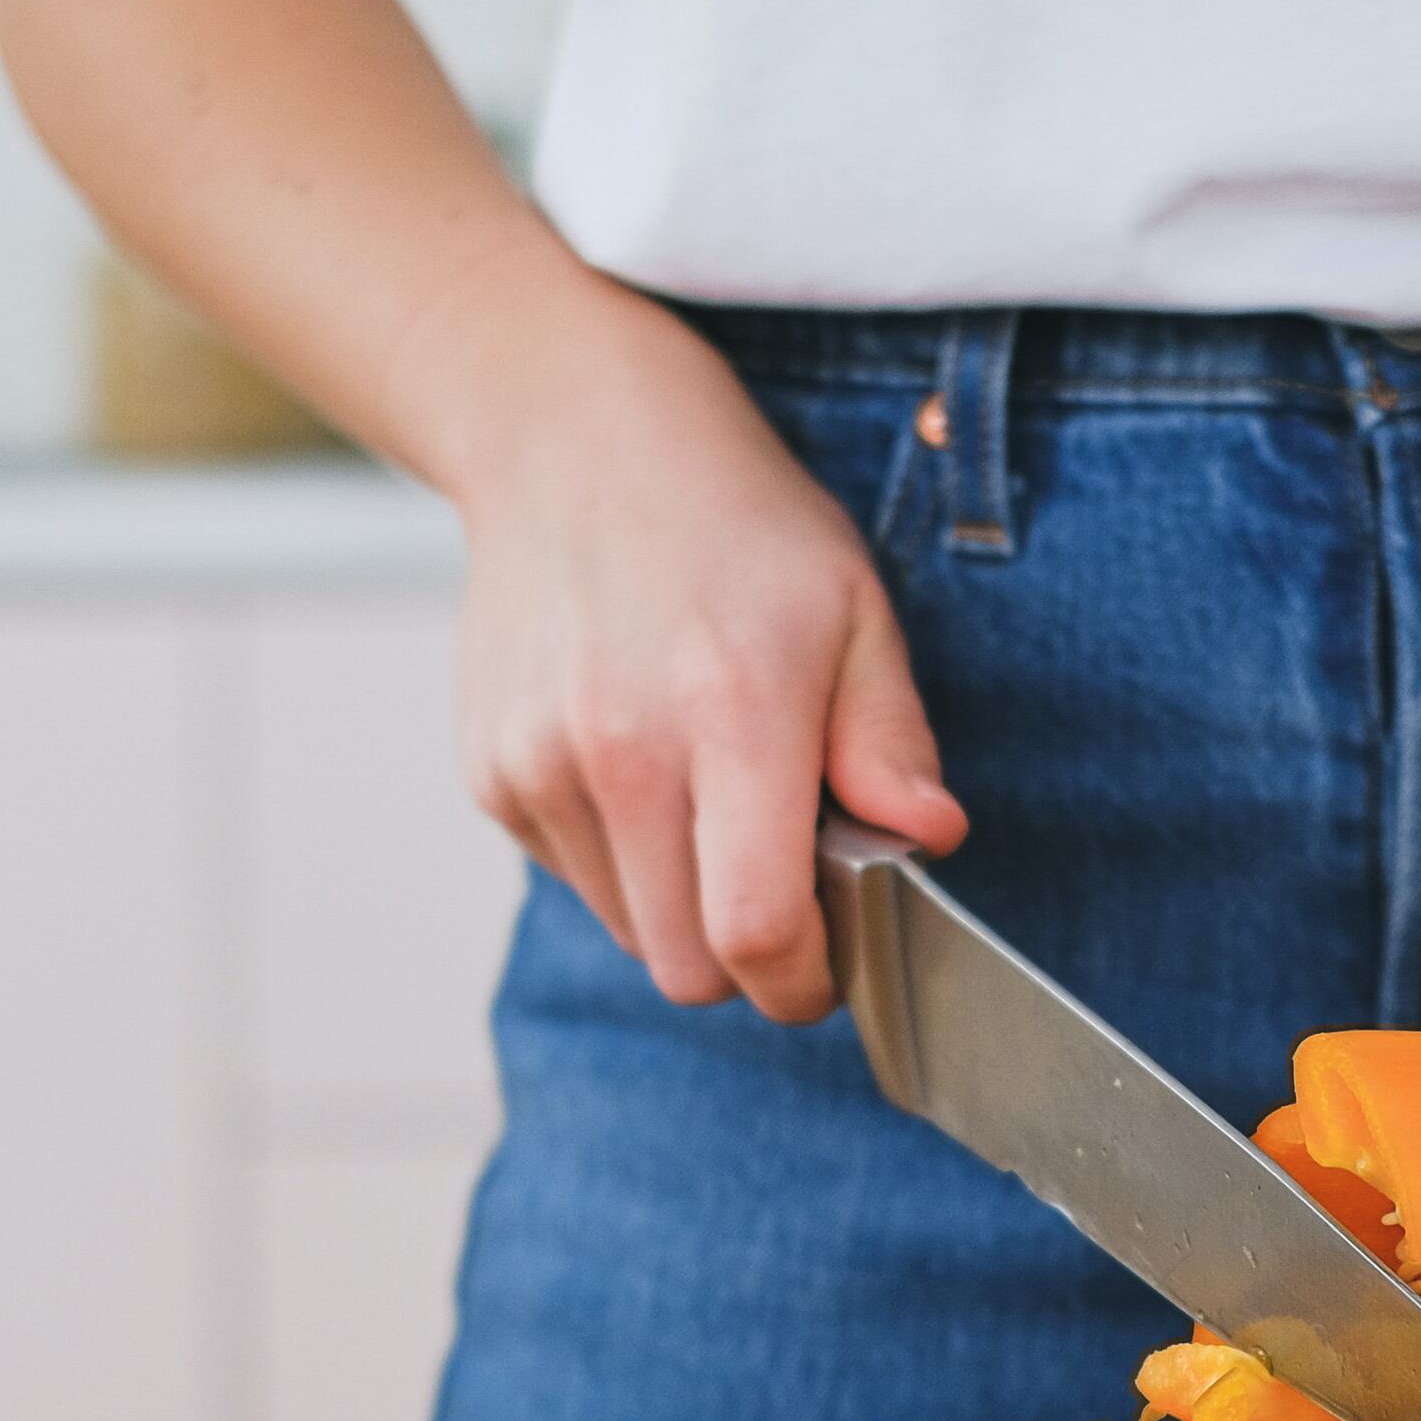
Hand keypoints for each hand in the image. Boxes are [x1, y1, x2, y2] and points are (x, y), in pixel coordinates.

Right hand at [451, 300, 966, 1019]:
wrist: (569, 439)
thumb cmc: (734, 525)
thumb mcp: (851, 610)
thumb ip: (890, 740)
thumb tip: (928, 838)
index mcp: (730, 715)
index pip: (756, 933)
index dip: (804, 981)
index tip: (830, 964)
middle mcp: (620, 753)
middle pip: (688, 967)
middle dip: (749, 957)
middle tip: (784, 883)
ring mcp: (539, 768)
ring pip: (632, 933)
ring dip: (683, 905)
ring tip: (708, 799)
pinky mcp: (492, 776)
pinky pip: (578, 879)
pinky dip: (622, 858)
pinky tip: (642, 763)